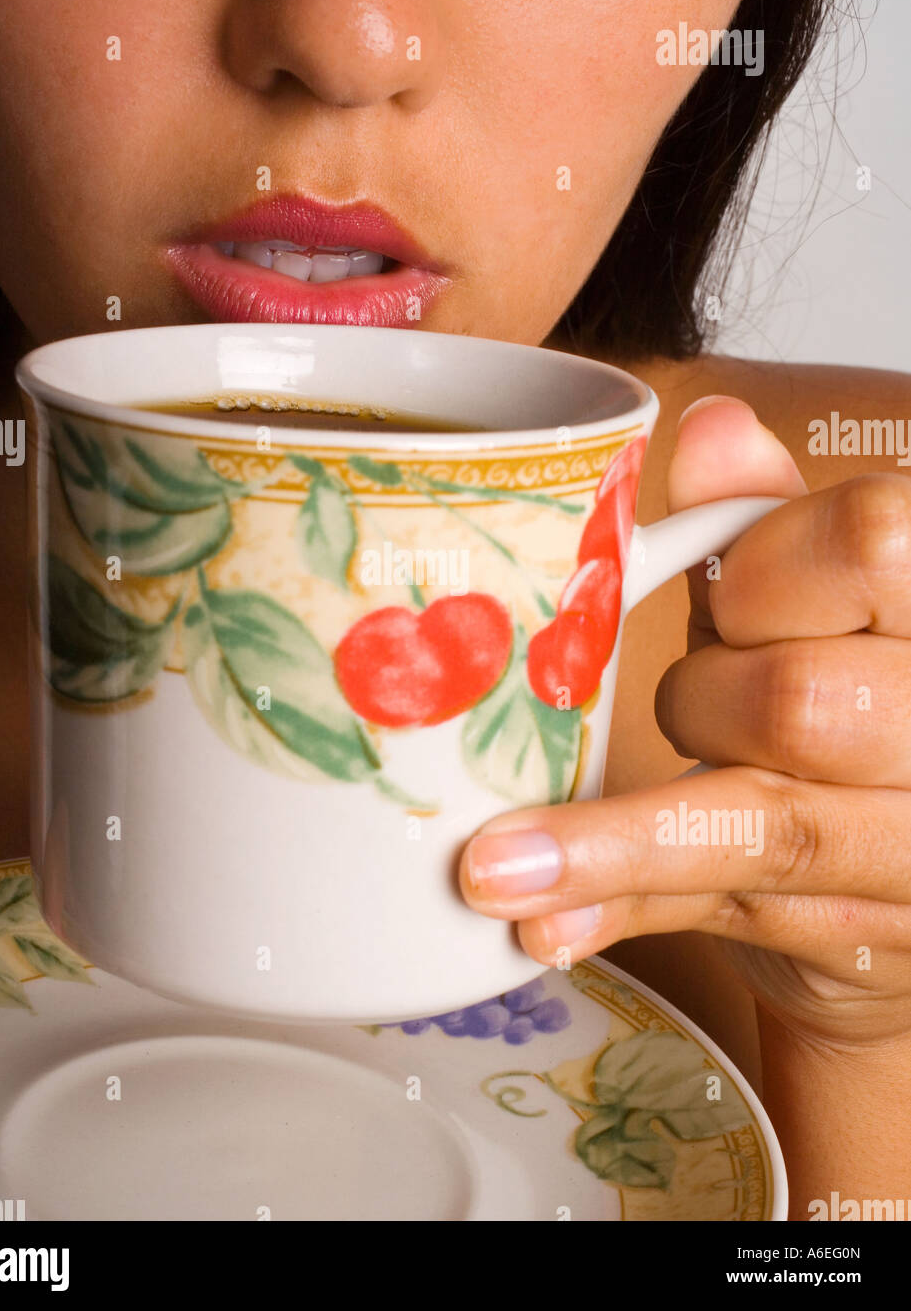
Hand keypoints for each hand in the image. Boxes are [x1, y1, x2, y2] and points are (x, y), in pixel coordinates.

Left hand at [460, 396, 910, 1049]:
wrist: (904, 873)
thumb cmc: (854, 708)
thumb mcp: (821, 605)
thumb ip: (775, 520)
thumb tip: (711, 428)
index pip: (870, 543)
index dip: (767, 568)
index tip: (721, 591)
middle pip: (799, 698)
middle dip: (700, 701)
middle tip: (680, 709)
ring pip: (766, 827)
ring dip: (611, 842)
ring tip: (493, 865)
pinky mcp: (866, 935)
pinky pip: (733, 914)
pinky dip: (626, 908)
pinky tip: (545, 921)